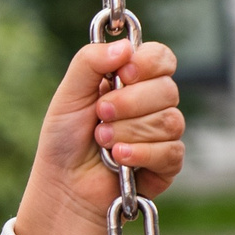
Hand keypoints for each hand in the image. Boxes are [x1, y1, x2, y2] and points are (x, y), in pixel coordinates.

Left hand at [12, 39, 184, 234]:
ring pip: (170, 120)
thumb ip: (90, 62)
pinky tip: (119, 158)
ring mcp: (163, 134)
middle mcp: (152, 103)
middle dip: (129, 103)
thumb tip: (124, 48)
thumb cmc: (64, 139)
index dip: (148, 63)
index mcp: (132, 80)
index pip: (161, 57)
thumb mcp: (68, 94)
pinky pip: (171, 151)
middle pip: (167, 89)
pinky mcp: (167, 164)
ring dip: (128, 131)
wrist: (64, 186)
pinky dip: (141, 153)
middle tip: (100, 115)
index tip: (123, 74)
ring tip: (102, 141)